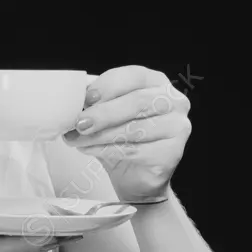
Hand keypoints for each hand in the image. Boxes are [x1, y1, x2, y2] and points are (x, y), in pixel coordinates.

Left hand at [62, 65, 191, 200]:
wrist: (136, 175)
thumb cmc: (122, 138)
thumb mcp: (108, 113)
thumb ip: (97, 102)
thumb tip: (74, 100)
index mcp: (156, 82)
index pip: (134, 76)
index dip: (108, 86)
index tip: (86, 99)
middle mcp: (173, 100)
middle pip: (136, 102)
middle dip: (103, 114)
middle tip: (79, 123)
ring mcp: (177, 126)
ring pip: (134, 129)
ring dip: (100, 135)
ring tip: (78, 139)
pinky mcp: (173, 152)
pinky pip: (135, 150)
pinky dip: (107, 150)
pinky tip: (91, 150)